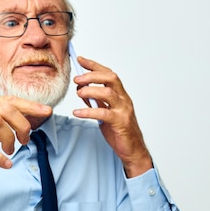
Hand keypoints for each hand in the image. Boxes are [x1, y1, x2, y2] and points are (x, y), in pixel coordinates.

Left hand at [72, 56, 152, 176]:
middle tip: (77, 79)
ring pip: (108, 93)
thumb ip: (96, 101)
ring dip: (90, 90)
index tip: (80, 60)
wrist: (132, 150)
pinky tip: (77, 112)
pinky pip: (103, 113)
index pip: (108, 74)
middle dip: (92, 75)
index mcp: (121, 95)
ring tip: (78, 93)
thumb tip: (82, 91)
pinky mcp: (120, 122)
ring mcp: (123, 110)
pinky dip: (88, 111)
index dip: (94, 65)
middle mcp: (124, 99)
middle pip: (110, 78)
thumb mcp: (105, 113)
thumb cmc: (120, 132)